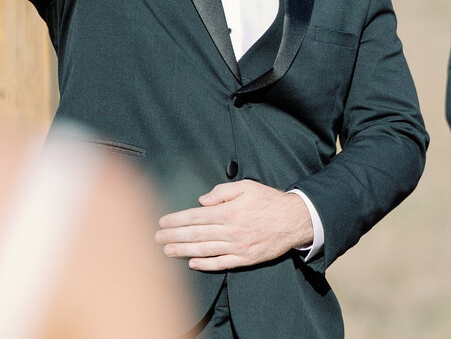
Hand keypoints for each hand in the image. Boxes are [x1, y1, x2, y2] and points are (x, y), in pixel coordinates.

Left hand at [155, 180, 312, 271]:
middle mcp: (231, 231)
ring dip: (183, 251)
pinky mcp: (245, 259)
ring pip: (204, 250)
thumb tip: (202, 200)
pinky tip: (192, 263)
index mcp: (229, 211)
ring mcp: (237, 247)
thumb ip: (222, 191)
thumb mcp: (246, 186)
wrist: (294, 220)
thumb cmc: (269, 201)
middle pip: (196, 234)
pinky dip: (205, 264)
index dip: (177, 220)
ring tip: (167, 250)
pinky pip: (221, 263)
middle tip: (156, 237)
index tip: (162, 221)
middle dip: (173, 236)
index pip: (196, 217)